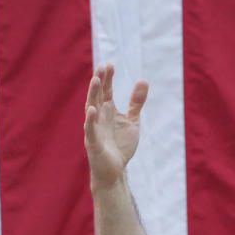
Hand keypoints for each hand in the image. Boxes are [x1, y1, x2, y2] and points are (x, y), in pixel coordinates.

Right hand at [84, 63, 148, 189]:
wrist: (115, 171)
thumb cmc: (120, 145)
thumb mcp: (132, 120)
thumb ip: (136, 102)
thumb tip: (143, 80)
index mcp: (107, 111)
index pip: (106, 91)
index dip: (107, 78)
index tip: (109, 64)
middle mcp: (99, 117)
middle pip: (98, 96)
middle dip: (100, 82)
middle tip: (102, 67)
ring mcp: (94, 129)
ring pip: (91, 109)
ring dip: (93, 95)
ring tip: (95, 80)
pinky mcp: (94, 143)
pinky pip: (91, 130)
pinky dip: (91, 120)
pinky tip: (92, 110)